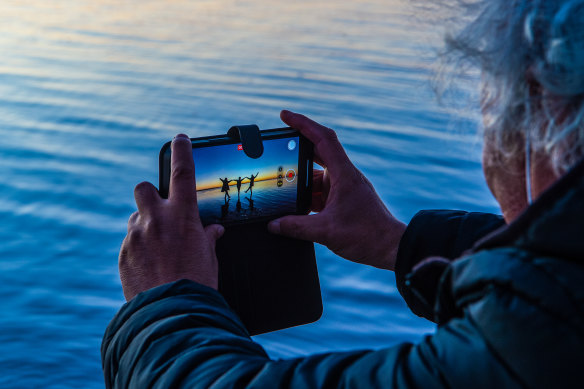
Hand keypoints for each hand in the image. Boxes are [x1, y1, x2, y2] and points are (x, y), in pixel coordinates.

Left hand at [119, 134, 224, 300]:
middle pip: (143, 188)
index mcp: (182, 215)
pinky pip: (131, 243)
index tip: (179, 139)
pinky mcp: (123, 254)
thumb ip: (208, 238)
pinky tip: (152, 267)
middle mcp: (155, 219)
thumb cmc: (197, 284)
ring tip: (159, 250)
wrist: (172, 313)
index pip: (182, 172)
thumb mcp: (210, 257)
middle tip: (160, 210)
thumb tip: (213, 231)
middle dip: (151, 194)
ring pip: (136, 219)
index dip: (181, 151)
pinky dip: (140, 249)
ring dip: (146, 226)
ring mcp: (136, 236)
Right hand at [268, 110, 405, 270]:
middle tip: (276, 153)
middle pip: (318, 152)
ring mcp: (345, 187)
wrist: (389, 248)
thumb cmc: (367, 235)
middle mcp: (345, 176)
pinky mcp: (344, 199)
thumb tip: (273, 225)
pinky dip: (308, 194)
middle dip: (296, 151)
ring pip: (317, 175)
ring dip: (301, 181)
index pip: (322, 138)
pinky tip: (296, 205)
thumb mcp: (326, 231)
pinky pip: (321, 190)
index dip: (303, 123)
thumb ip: (296, 227)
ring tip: (283, 188)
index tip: (285, 115)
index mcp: (344, 174)